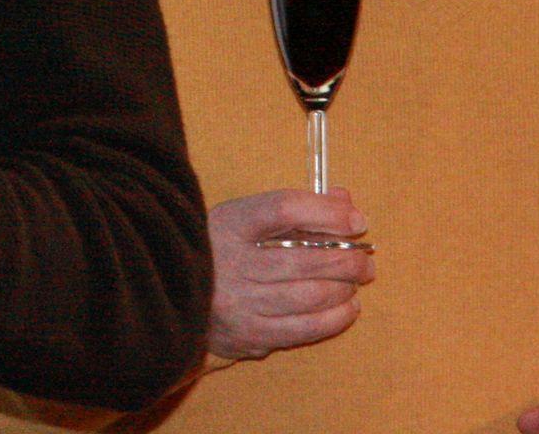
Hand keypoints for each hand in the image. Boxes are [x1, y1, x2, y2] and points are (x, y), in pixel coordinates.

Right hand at [204, 188, 374, 359]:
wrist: (174, 295)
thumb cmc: (221, 249)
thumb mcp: (245, 218)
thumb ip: (295, 208)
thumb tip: (346, 203)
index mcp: (229, 223)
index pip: (284, 209)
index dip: (327, 212)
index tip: (355, 220)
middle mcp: (232, 262)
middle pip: (305, 258)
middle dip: (347, 259)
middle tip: (365, 259)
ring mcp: (240, 302)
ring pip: (310, 296)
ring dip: (344, 288)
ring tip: (354, 282)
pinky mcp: (250, 335)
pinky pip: (305, 328)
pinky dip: (335, 318)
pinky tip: (346, 307)